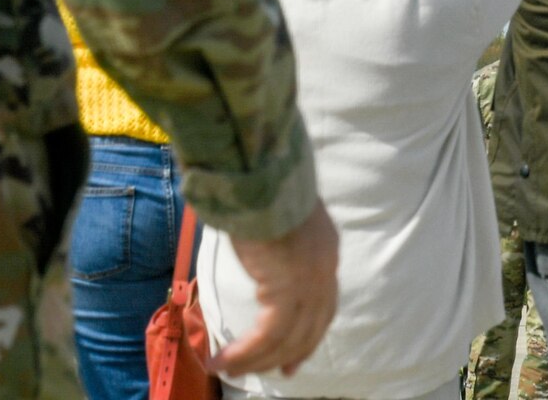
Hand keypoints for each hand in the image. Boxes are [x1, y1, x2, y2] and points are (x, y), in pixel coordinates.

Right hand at [214, 198, 338, 376]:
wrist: (261, 174)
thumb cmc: (261, 186)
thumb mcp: (280, 216)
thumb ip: (280, 238)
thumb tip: (262, 247)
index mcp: (326, 249)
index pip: (325, 303)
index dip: (311, 331)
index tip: (297, 354)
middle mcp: (324, 268)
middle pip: (312, 326)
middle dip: (293, 353)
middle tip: (279, 373)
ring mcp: (309, 281)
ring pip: (286, 338)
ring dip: (256, 360)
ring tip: (227, 369)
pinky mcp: (286, 290)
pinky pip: (266, 337)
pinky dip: (243, 354)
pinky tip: (222, 361)